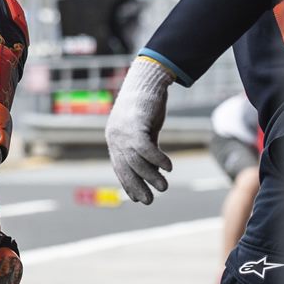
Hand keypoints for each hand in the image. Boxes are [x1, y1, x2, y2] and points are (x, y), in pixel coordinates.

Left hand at [106, 57, 173, 204]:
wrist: (146, 81)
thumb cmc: (146, 107)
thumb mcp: (144, 130)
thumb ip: (145, 148)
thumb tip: (154, 170)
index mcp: (114, 139)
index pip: (119, 167)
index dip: (128, 183)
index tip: (138, 198)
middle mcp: (114, 136)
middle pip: (125, 167)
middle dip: (137, 186)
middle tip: (149, 201)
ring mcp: (122, 130)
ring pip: (135, 160)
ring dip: (150, 176)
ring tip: (163, 186)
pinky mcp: (135, 124)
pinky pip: (145, 148)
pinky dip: (157, 160)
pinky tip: (169, 167)